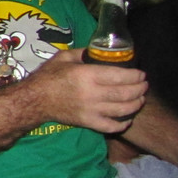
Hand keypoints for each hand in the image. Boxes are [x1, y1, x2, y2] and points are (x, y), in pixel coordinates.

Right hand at [30, 49, 147, 132]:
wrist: (34, 100)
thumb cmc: (48, 77)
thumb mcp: (64, 57)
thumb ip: (83, 53)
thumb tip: (99, 51)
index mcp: (87, 75)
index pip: (120, 76)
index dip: (135, 75)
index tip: (141, 74)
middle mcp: (91, 93)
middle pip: (125, 93)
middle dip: (140, 89)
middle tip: (144, 85)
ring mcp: (90, 110)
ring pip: (122, 110)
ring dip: (136, 104)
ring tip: (140, 99)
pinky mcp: (87, 122)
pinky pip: (111, 126)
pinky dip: (123, 124)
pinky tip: (127, 118)